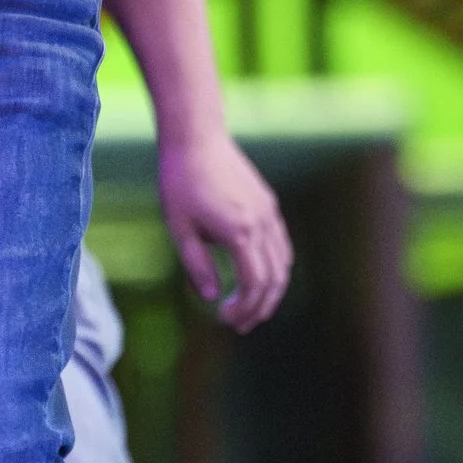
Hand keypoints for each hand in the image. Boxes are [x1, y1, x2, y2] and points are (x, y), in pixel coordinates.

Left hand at [158, 129, 291, 331]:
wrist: (196, 138)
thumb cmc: (180, 182)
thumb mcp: (179, 228)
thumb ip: (197, 265)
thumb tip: (211, 296)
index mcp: (239, 231)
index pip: (254, 283)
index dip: (244, 308)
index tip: (224, 318)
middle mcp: (261, 223)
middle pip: (274, 278)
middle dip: (260, 307)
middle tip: (239, 324)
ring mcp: (268, 212)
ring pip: (283, 262)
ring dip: (270, 290)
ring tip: (250, 307)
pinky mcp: (268, 203)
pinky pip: (281, 244)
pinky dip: (275, 267)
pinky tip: (257, 278)